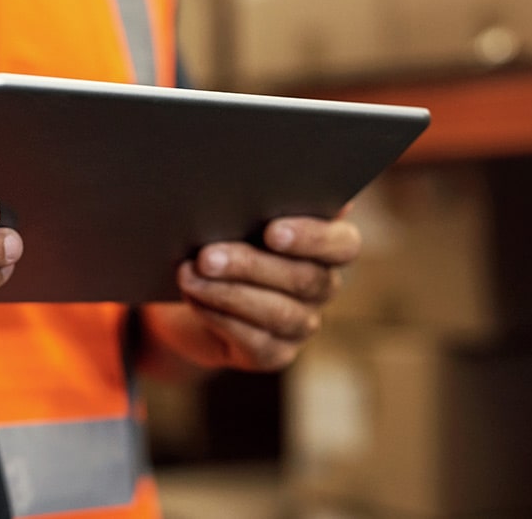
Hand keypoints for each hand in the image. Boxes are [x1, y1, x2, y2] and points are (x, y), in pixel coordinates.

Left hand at [145, 205, 359, 373]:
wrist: (188, 294)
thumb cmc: (220, 239)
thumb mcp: (236, 217)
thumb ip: (259, 202)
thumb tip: (271, 176)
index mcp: (325, 247)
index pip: (342, 244)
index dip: (314, 238)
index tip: (273, 231)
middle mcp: (321, 286)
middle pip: (303, 278)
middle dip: (250, 264)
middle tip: (207, 254)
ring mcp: (300, 324)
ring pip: (277, 311)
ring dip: (228, 292)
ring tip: (190, 275)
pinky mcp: (273, 354)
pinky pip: (254, 340)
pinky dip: (219, 316)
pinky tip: (194, 298)